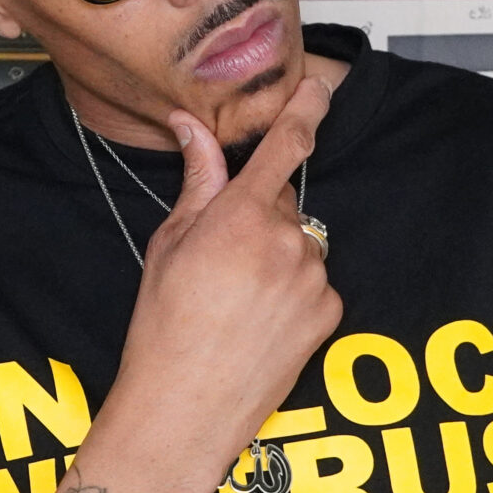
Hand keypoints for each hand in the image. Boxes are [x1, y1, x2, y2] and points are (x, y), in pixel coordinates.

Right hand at [101, 77, 344, 492]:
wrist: (185, 408)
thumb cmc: (163, 328)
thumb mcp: (170, 245)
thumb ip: (197, 182)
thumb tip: (193, 128)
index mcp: (241, 216)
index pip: (286, 146)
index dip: (307, 109)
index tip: (322, 84)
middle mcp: (287, 241)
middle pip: (284, 204)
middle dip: (259, 218)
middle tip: (221, 261)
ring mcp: (313, 279)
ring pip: (300, 246)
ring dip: (277, 259)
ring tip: (237, 301)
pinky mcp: (330, 313)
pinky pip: (314, 283)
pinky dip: (293, 293)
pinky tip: (259, 322)